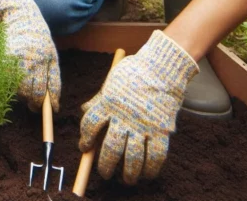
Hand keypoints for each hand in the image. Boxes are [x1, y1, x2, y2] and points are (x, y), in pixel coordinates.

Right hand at [0, 0, 60, 111]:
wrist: (21, 16)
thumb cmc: (40, 38)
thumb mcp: (53, 56)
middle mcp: (26, 59)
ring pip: (17, 88)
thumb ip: (54, 79)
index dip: (44, 104)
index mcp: (42, 58)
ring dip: (23, 93)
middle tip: (35, 104)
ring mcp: (12, 59)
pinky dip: (14, 82)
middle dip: (33, 102)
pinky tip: (19, 75)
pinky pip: (8, 79)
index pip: (42, 90)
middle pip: (28, 92)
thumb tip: (54, 104)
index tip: (46, 109)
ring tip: (28, 85)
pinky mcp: (2, 58)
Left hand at [79, 30, 198, 183]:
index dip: (85, 139)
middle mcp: (123, 117)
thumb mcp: (111, 82)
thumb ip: (98, 99)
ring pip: (132, 157)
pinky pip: (156, 156)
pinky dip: (152, 169)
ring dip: (128, 173)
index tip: (84, 148)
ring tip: (126, 179)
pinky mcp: (162, 130)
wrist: (163, 67)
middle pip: (110, 148)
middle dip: (105, 165)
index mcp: (108, 103)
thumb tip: (83, 109)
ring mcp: (143, 125)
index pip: (90, 125)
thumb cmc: (135, 73)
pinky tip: (148, 174)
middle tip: (104, 173)